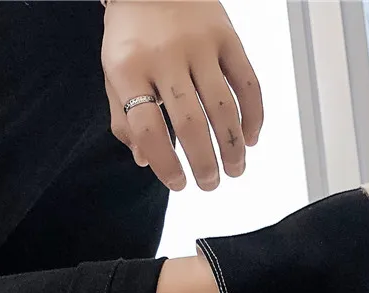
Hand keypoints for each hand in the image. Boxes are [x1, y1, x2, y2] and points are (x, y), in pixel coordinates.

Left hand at [101, 0, 262, 190]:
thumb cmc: (132, 31)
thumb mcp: (114, 70)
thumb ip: (125, 115)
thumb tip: (145, 159)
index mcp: (128, 67)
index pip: (147, 127)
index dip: (165, 163)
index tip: (178, 183)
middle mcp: (164, 55)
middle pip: (189, 123)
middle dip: (203, 162)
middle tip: (210, 183)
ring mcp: (199, 45)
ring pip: (222, 107)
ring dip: (232, 146)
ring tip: (234, 169)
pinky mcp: (227, 36)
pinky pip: (247, 83)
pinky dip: (253, 115)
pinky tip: (250, 138)